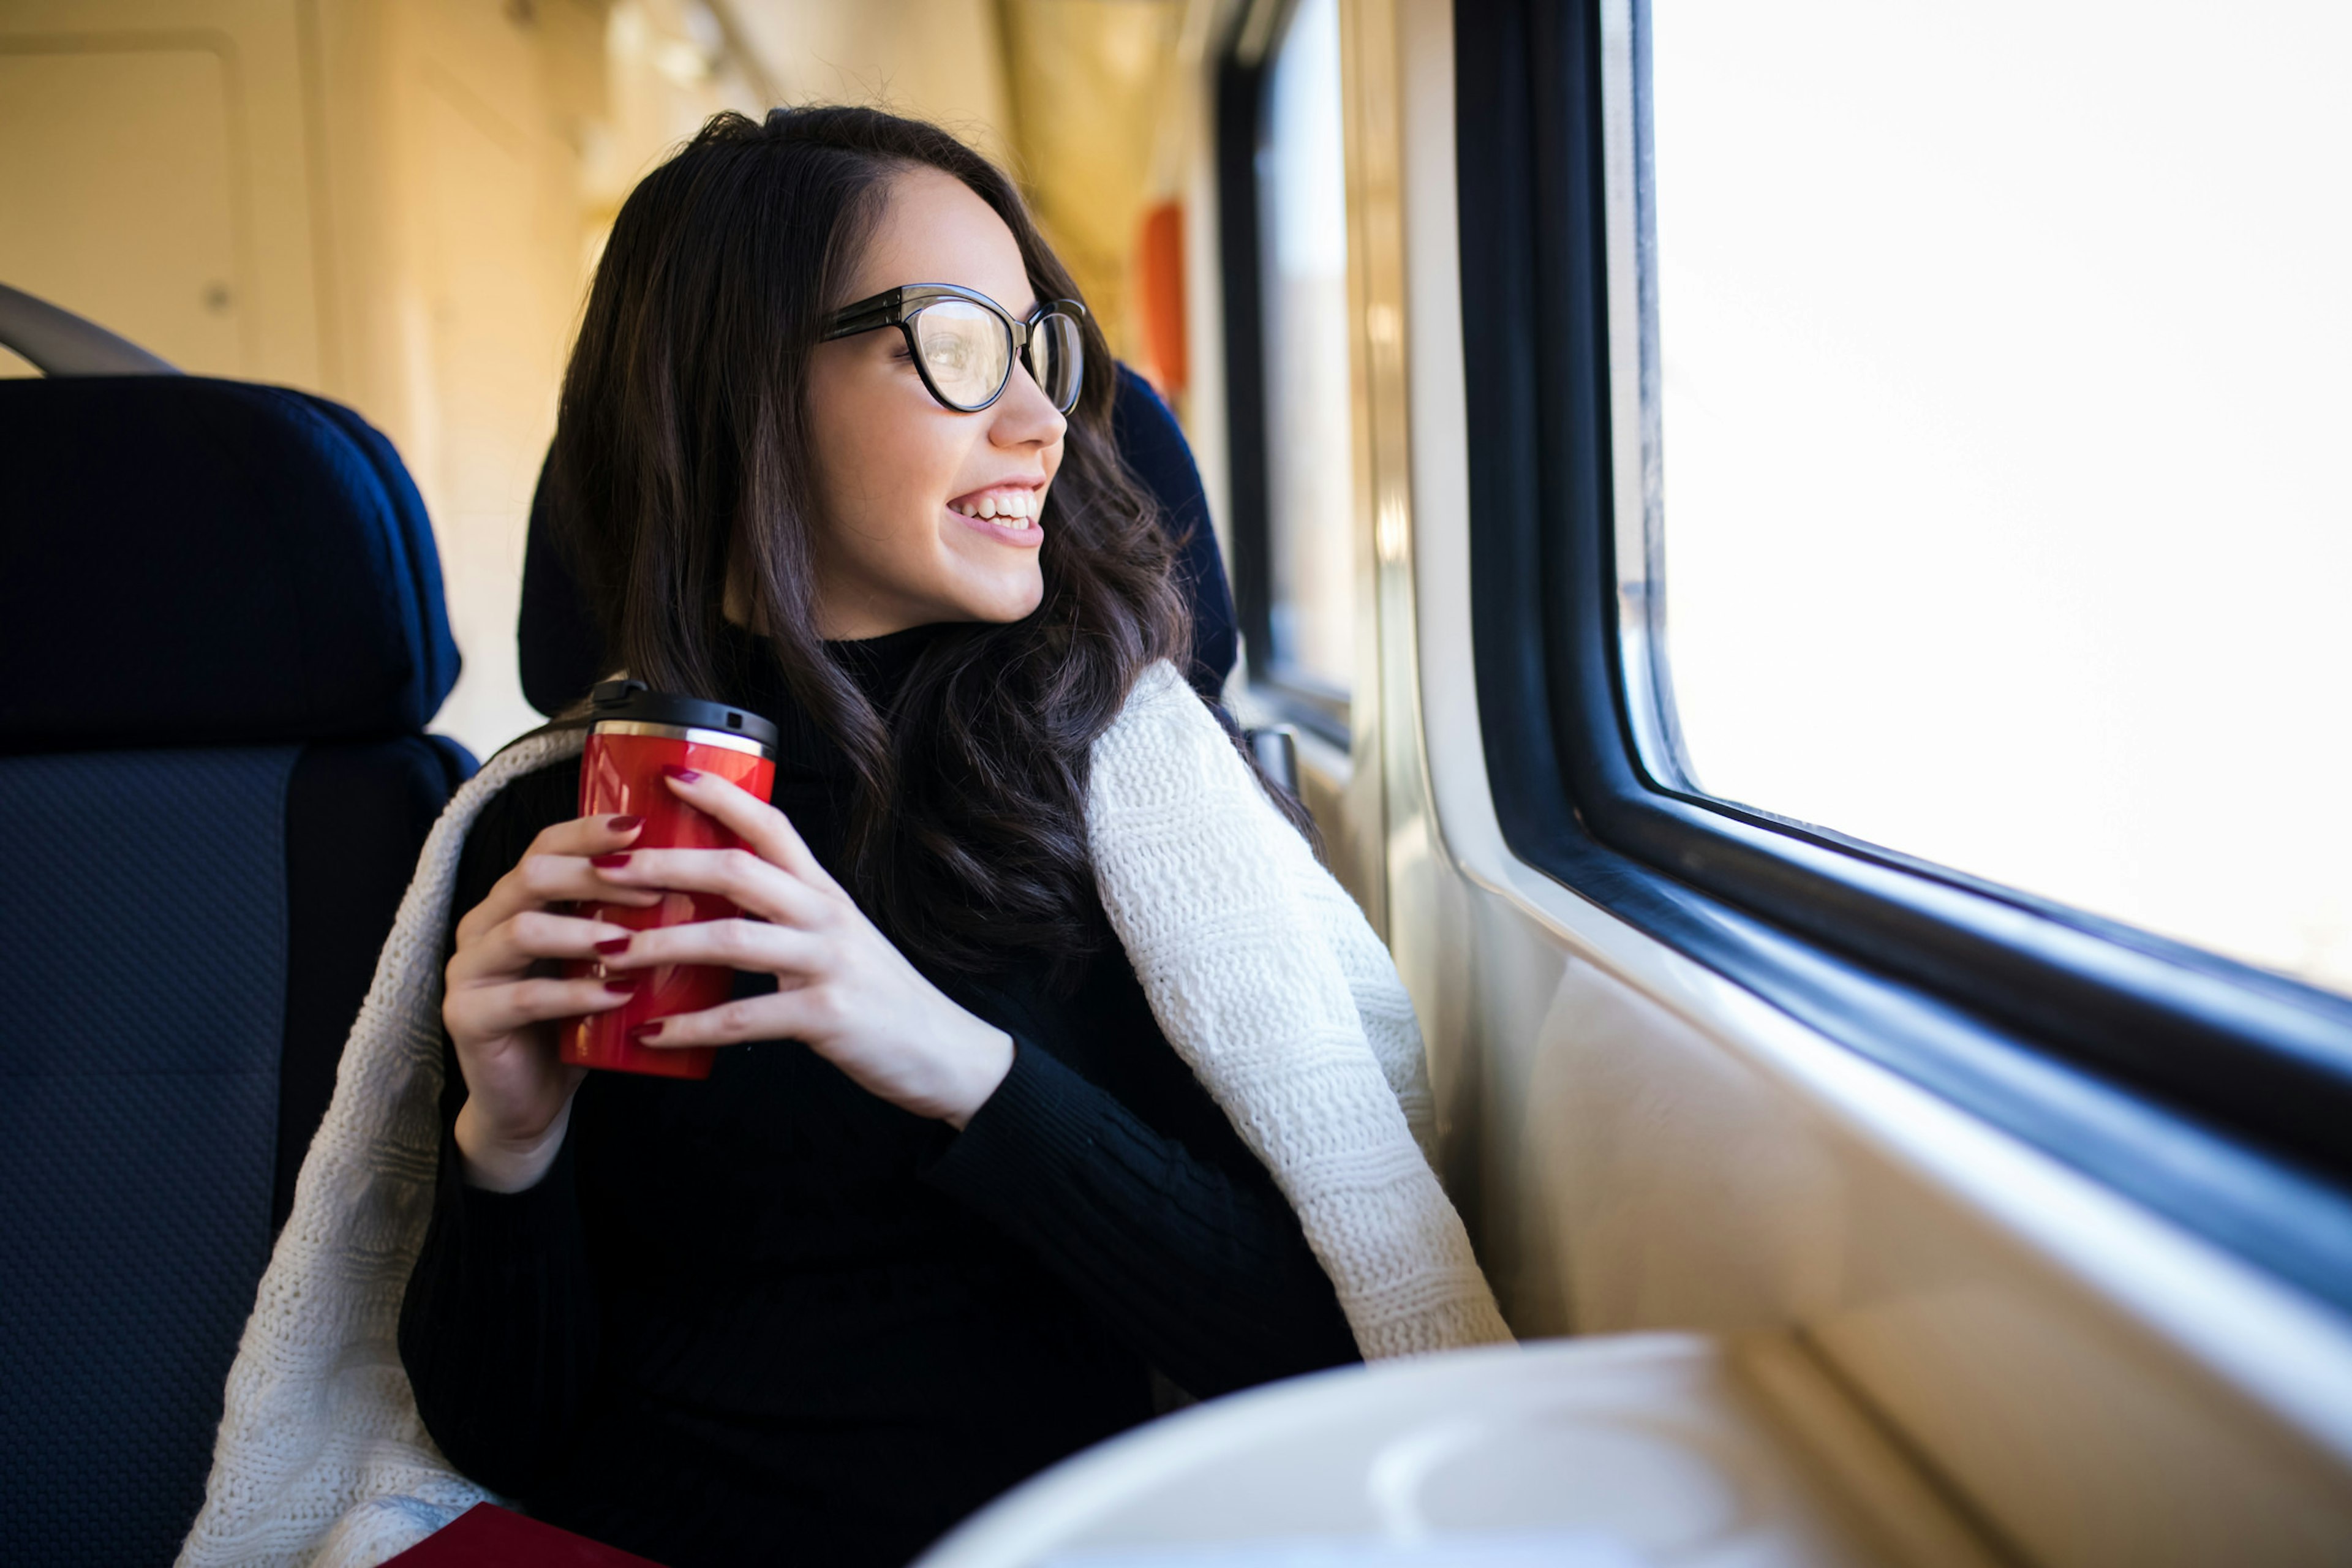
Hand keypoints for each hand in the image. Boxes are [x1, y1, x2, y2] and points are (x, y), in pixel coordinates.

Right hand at [442, 812, 655, 1189]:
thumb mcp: (605, 961)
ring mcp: (467, 970)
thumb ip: (630, 920)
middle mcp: (483, 923)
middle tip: (655, 886)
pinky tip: (616, 995)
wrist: (532, 1100)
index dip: (593, 833)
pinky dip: (573, 995)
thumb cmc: (579, 1021)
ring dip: (584, 931)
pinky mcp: (466, 1018)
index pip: (547, 845)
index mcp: (514, 900)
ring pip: (521, 930)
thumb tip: (709, 876)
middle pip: (531, 875)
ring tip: (634, 940)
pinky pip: (522, 998)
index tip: (647, 826)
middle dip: (596, 874)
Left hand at [589, 767, 1014, 1126]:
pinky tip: (651, 1031)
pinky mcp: (827, 1016)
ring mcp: (828, 963)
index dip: (721, 795)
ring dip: (663, 942)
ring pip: (733, 938)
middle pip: (739, 869)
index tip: (668, 775)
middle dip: (666, 863)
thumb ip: (784, 913)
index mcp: (823, 892)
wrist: (944, 1052)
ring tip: (610, 950)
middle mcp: (826, 916)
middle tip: (605, 867)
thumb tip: (711, 896)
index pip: (771, 824)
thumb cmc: (878, 996)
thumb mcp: (836, 937)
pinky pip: (745, 1017)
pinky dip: (692, 1026)